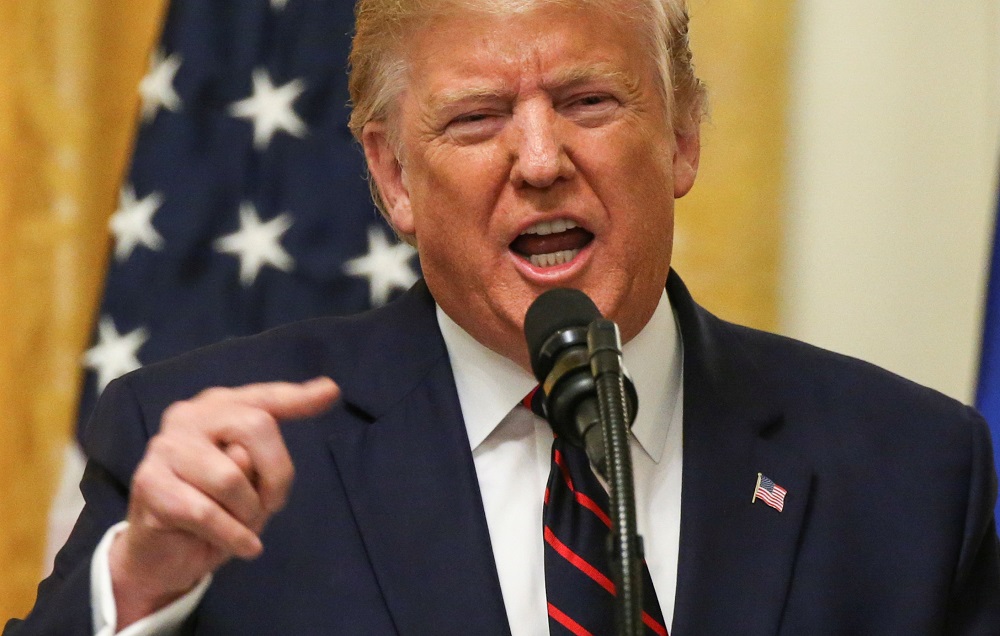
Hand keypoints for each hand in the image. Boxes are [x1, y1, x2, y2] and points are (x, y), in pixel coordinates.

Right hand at [108, 377, 339, 627]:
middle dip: (275, 475)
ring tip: (240, 525)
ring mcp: (165, 446)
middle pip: (256, 427)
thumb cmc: (216, 509)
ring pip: (231, 477)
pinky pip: (206, 513)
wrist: (163, 554)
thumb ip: (266, 458)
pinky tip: (242, 547)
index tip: (331, 391)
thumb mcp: (252, 483)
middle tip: (269, 507)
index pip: (266, 399)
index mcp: (219, 407)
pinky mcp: (149, 483)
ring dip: (247, 512)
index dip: (299, 398)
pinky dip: (233, 537)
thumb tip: (258, 442)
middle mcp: (189, 415)